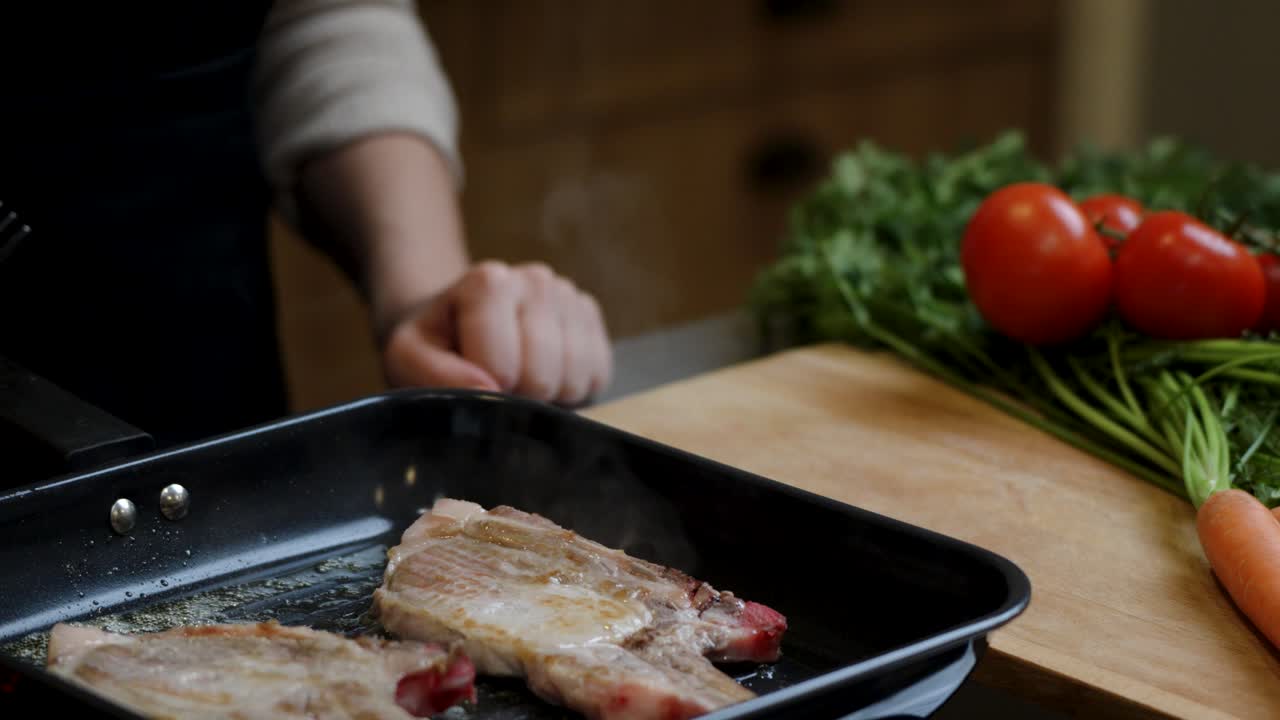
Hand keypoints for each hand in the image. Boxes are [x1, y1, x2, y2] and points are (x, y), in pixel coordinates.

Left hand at [380, 261, 612, 404]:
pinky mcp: (593, 319)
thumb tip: (489, 389)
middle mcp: (537, 279)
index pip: (502, 368)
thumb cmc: (433, 343)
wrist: (457, 323)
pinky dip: (572, 389)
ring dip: (546, 396)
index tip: (468, 380)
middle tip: (495, 383)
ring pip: (575, 379)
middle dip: (517, 395)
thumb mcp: (407, 357)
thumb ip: (434, 375)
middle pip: (542, 376)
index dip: (484, 390)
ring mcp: (570, 296)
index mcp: (489, 281)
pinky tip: (544, 373)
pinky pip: (598, 376)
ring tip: (517, 378)